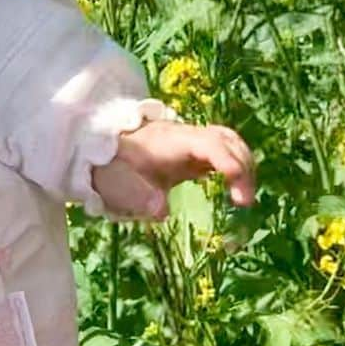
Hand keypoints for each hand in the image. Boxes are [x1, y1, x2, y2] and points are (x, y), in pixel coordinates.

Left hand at [91, 120, 255, 219]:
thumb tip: (163, 210)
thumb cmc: (110, 168)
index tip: (239, 196)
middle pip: (226, 138)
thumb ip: (138, 196)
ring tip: (244, 198)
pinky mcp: (191, 151)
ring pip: (228, 141)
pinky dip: (234, 166)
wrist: (99, 152)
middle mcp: (185, 135)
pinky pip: (221, 151)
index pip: (209, 143)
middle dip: (243, 165)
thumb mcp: (117, 184)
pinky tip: (235, 190)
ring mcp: (190, 141)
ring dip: (243, 164)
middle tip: (245, 202)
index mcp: (170, 140)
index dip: (229, 164)